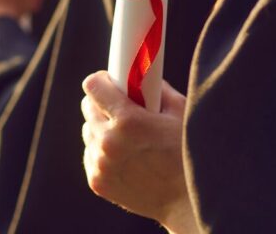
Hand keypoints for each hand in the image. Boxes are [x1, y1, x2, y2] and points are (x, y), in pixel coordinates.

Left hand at [81, 71, 198, 233]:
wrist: (186, 200)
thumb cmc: (188, 154)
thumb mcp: (179, 112)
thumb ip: (157, 89)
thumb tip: (142, 75)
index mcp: (128, 121)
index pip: (93, 86)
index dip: (102, 81)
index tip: (110, 82)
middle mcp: (109, 142)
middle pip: (87, 108)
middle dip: (102, 104)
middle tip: (120, 107)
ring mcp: (101, 164)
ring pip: (88, 132)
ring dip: (101, 129)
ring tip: (125, 136)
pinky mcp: (97, 182)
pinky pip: (90, 155)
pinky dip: (101, 152)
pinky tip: (123, 155)